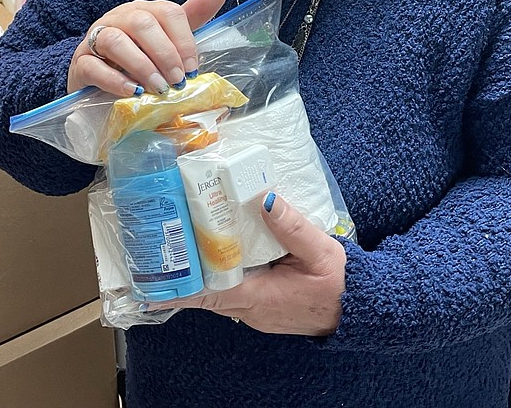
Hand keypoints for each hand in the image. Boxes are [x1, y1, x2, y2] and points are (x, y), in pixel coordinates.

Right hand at [68, 0, 228, 96]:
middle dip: (165, 54)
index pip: (168, 12)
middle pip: (142, 24)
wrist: (97, 78)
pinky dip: (114, 80)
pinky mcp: (81, 61)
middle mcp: (120, 17)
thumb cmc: (138, 57)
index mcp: (145, 10)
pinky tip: (132, 92)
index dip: (184, 40)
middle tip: (177, 82)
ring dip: (141, 66)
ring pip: (116, 40)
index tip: (193, 69)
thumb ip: (192, 17)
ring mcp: (97, 37)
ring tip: (157, 88)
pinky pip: (93, 65)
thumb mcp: (167, 38)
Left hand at [160, 192, 345, 335]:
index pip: (209, 294)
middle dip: (182, 276)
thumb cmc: (340, 283)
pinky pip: (232, 293)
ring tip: (176, 252)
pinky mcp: (262, 306)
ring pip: (218, 294)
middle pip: (206, 294)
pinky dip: (218, 278)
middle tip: (157, 254)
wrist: (360, 309)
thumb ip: (292, 225)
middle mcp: (252, 309)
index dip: (179, 289)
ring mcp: (256, 311)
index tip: (150, 287)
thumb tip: (264, 199)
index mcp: (260, 297)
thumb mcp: (320, 250)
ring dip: (199, 277)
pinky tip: (213, 258)